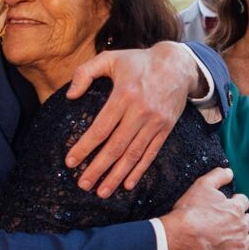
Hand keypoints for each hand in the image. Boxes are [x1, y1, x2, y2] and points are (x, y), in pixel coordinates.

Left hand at [65, 44, 202, 194]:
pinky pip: (151, 153)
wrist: (178, 64)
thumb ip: (85, 72)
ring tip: (102, 191)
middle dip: (98, 168)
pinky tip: (127, 184)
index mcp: (124, 95)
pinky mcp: (165, 128)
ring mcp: (155, 122)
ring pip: (133, 154)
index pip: (101, 128)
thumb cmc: (139, 61)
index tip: (71, 161)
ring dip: (117, 175)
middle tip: (83, 184)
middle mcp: (141, 111)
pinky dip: (139, 170)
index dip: (85, 147)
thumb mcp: (110, 58)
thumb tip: (70, 95)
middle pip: (116, 146)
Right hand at [160, 167, 248, 249]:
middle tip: (228, 224)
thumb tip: (230, 171)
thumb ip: (218, 176)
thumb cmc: (191, 211)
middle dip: (241, 221)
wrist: (182, 238)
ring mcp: (240, 245)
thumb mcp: (202, 185)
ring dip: (246, 239)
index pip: (244, 202)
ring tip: (236, 241)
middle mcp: (241, 226)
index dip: (236, 203)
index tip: (227, 207)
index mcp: (236, 208)